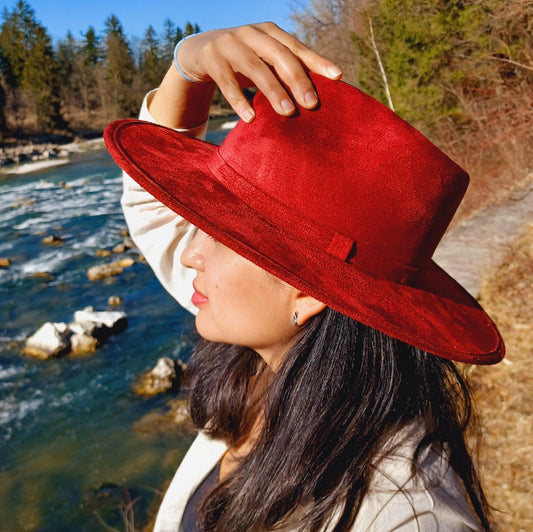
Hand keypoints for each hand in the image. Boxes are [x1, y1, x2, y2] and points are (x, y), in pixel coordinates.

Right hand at [176, 22, 341, 121]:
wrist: (200, 50)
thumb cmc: (242, 59)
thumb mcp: (264, 59)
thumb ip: (284, 70)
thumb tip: (316, 97)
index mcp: (270, 33)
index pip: (297, 48)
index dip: (317, 62)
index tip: (337, 77)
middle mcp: (252, 34)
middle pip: (279, 56)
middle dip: (297, 79)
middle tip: (312, 104)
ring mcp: (230, 44)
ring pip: (255, 68)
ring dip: (273, 91)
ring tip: (287, 112)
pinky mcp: (211, 58)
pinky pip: (226, 83)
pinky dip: (239, 101)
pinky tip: (250, 118)